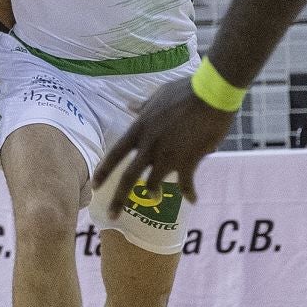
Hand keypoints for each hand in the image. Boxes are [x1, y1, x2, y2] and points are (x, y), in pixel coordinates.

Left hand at [92, 75, 234, 205]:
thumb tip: (130, 107)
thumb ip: (143, 106)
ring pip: (153, 183)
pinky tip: (193, 199)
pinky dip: (189, 193)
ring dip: (153, 193)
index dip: (103, 172)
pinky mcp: (188, 161)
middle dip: (118, 199)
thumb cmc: (185, 91)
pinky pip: (185, 184)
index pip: (115, 154)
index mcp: (139, 129)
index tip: (95, 186)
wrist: (211, 95)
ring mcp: (167, 155)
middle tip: (112, 215)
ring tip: (155, 197)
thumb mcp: (158, 96)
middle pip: (128, 177)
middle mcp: (149, 145)